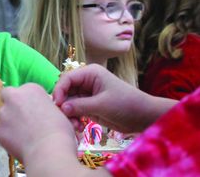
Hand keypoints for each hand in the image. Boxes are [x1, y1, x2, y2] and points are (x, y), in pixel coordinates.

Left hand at [0, 84, 76, 161]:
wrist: (49, 150)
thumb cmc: (58, 132)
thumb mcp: (56, 111)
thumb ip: (43, 106)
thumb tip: (41, 111)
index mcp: (31, 89)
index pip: (24, 91)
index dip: (28, 102)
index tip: (32, 111)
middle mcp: (14, 97)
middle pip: (8, 96)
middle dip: (12, 104)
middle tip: (21, 118)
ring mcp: (3, 113)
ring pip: (3, 115)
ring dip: (10, 122)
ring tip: (24, 135)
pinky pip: (1, 131)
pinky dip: (7, 136)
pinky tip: (20, 143)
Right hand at [53, 64, 173, 132]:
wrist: (143, 117)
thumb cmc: (126, 104)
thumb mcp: (102, 104)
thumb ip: (80, 105)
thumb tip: (61, 108)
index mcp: (90, 73)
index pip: (67, 78)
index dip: (59, 90)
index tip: (57, 105)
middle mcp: (86, 81)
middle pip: (65, 91)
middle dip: (64, 105)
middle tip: (65, 118)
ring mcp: (87, 94)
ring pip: (68, 102)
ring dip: (69, 114)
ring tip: (75, 126)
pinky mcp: (89, 105)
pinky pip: (75, 110)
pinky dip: (74, 118)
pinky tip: (79, 126)